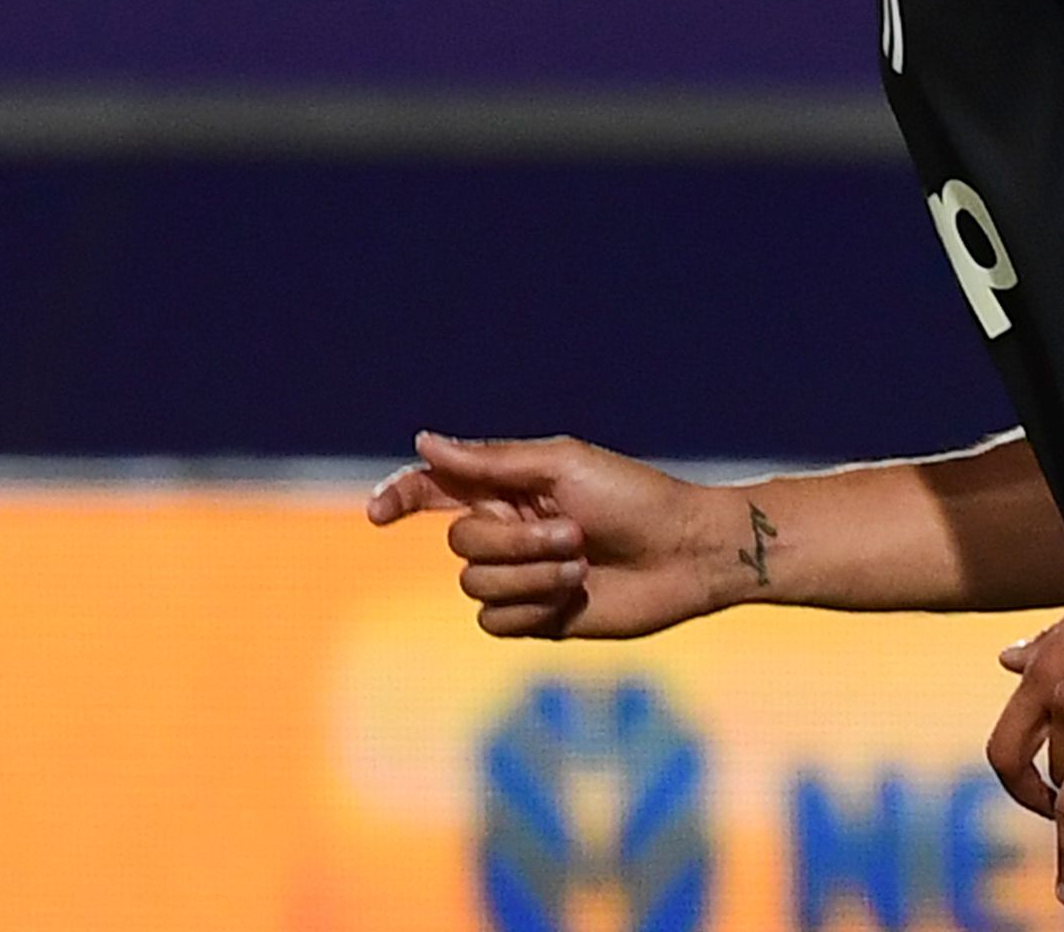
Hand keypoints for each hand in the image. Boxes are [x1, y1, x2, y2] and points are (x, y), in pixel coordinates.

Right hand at [366, 431, 750, 639]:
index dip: (400, 496)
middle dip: (515, 542)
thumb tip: (423, 442)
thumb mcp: (564, 466)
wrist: (684, 553)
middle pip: (460, 542)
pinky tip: (574, 597)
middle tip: (574, 533)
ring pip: (474, 585)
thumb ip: (490, 461)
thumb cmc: (634, 498)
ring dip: (533, 575)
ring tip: (582, 565)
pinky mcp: (534, 616)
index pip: (435, 489)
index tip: (379, 513)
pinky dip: (534, 607)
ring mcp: (520, 575)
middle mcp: (508, 530)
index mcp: (511, 487)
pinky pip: (494, 621)